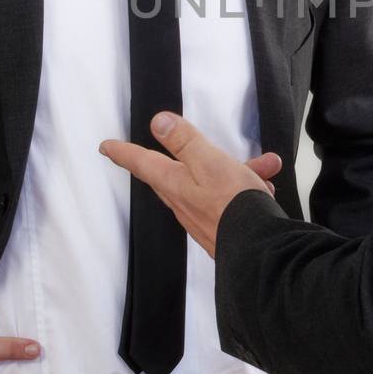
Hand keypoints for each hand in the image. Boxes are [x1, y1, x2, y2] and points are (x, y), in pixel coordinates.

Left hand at [100, 112, 277, 256]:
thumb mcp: (209, 162)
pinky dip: (246, 191)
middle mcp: (184, 204)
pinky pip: (229, 201)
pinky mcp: (222, 229)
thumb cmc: (235, 206)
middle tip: (186, 146)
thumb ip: (184, 142)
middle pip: (174, 174)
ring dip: (236, 171)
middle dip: (187, 156)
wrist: (259, 251)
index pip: (142, 163)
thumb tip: (159, 123)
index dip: (124, 152)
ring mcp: (203, 218)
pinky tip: (266, 189)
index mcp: (176, 184)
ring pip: (212, 184)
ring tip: (264, 166)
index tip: (107, 147)